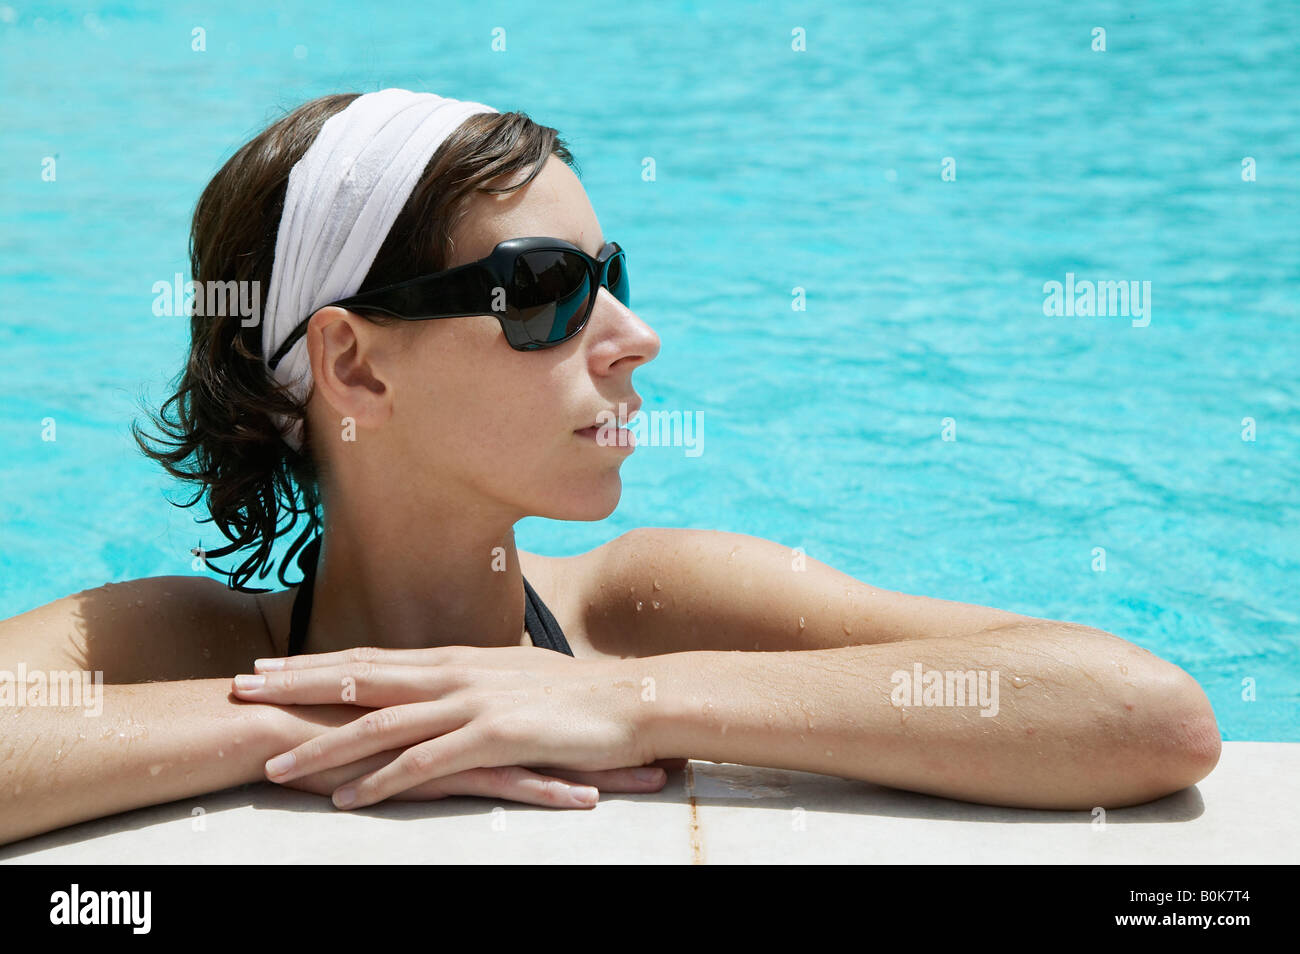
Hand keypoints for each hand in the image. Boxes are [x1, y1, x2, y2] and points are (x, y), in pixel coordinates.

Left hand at [231, 645, 657, 809]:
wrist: (632, 700)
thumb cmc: (576, 697)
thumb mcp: (515, 679)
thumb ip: (471, 684)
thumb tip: (440, 691)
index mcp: (457, 658)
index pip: (370, 656)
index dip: (315, 662)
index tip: (268, 665)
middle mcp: (455, 673)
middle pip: (360, 677)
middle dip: (297, 685)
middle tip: (241, 690)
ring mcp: (472, 703)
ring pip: (380, 723)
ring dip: (324, 744)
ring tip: (274, 763)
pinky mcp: (493, 736)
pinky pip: (425, 763)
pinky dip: (381, 781)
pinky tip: (349, 799)